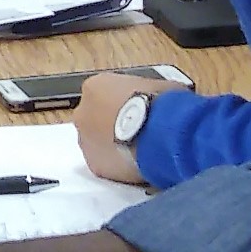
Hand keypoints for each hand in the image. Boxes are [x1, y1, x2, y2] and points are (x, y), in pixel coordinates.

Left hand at [73, 70, 192, 181]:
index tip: (137, 109)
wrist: (160, 133)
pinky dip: (118, 164)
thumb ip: (154, 90)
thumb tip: (167, 95)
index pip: (103, 94)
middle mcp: (83, 113)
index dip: (123, 103)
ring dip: (115, 145)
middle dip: (114, 124)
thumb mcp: (163, 86)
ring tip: (141, 148)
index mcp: (95, 87)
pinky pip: (106, 164)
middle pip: (95, 119)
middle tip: (138, 130)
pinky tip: (138, 162)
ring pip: (97, 143)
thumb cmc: (161, 104)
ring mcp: (85, 141)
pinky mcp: (95, 165)